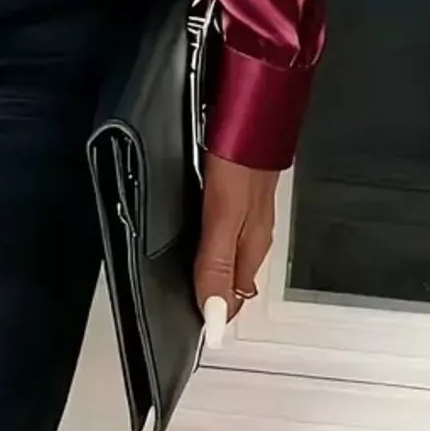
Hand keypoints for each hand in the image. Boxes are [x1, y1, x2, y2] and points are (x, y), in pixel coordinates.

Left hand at [193, 150, 276, 345]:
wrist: (253, 105)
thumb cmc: (240, 158)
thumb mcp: (223, 215)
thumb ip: (217, 264)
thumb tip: (216, 319)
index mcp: (250, 245)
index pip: (233, 297)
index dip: (212, 312)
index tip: (188, 326)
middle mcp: (250, 232)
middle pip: (230, 275)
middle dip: (207, 290)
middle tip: (176, 300)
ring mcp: (244, 209)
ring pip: (226, 250)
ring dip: (206, 263)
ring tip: (178, 271)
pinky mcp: (235, 187)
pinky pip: (221, 224)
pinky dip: (205, 234)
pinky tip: (189, 227)